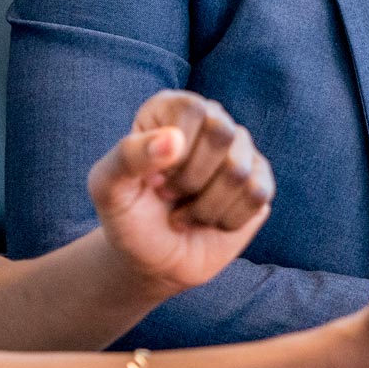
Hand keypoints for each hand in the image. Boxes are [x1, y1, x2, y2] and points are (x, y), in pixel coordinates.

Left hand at [86, 91, 273, 294]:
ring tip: (185, 212)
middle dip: (190, 180)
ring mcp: (240, 150)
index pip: (192, 111)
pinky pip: (257, 195)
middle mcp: (212, 119)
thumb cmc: (129, 216)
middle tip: (169, 195)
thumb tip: (173, 139)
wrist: (152, 259)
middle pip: (223, 134)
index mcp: (173, 108)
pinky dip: (227, 219)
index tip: (152, 179)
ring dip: (204, 208)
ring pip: (239, 171)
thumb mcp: (109, 188)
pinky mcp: (259, 180)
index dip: (173, 154)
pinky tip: (209, 220)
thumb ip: (128, 156)